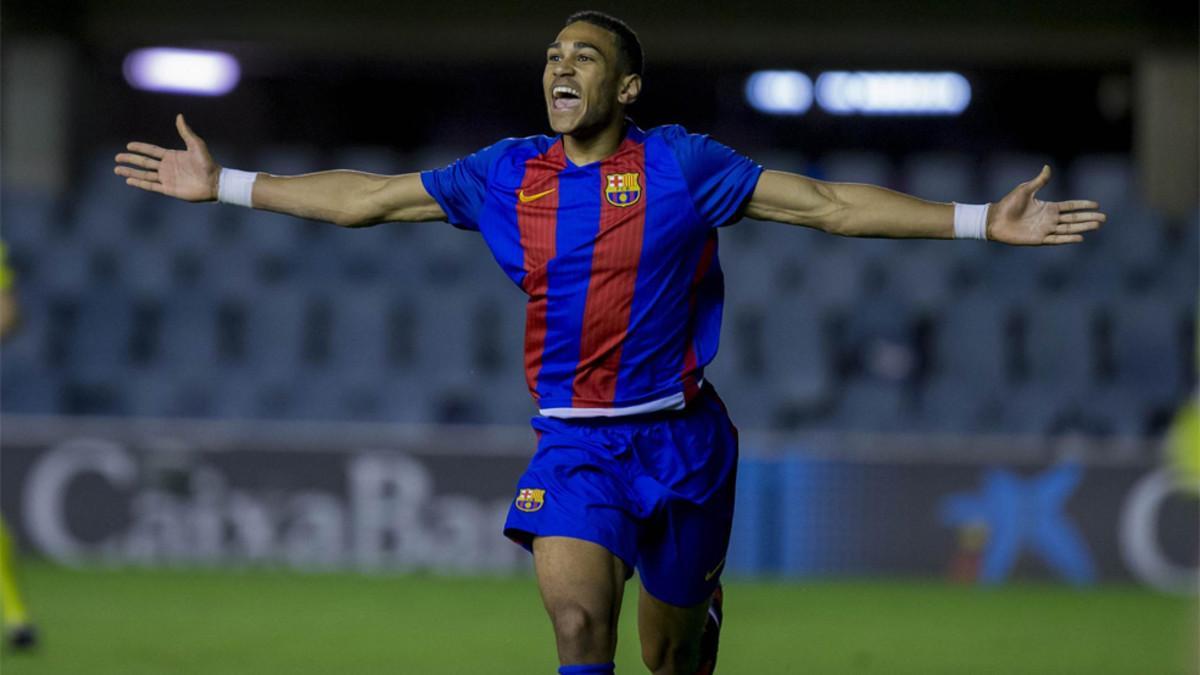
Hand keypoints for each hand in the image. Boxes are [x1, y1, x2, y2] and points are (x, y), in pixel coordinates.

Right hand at [114, 114, 219, 201]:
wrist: (214, 182)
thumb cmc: (208, 163)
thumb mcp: (196, 144)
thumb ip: (186, 132)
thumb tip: (179, 116)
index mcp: (171, 156)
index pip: (151, 151)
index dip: (140, 148)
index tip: (128, 145)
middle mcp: (166, 167)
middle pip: (144, 162)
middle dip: (130, 159)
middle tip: (117, 158)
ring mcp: (166, 179)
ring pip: (144, 175)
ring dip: (130, 172)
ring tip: (117, 170)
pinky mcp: (168, 189)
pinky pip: (151, 186)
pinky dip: (140, 183)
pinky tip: (129, 181)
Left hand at [986, 165, 1104, 245]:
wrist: (995, 219)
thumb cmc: (1008, 204)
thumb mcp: (1025, 190)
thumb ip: (1039, 181)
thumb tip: (1047, 167)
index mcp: (1048, 207)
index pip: (1070, 206)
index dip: (1083, 205)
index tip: (1097, 205)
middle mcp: (1049, 219)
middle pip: (1073, 219)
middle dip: (1088, 218)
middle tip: (1104, 218)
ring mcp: (1045, 230)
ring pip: (1068, 229)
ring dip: (1083, 227)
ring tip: (1097, 225)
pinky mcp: (1039, 239)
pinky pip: (1056, 239)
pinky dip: (1068, 238)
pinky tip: (1080, 237)